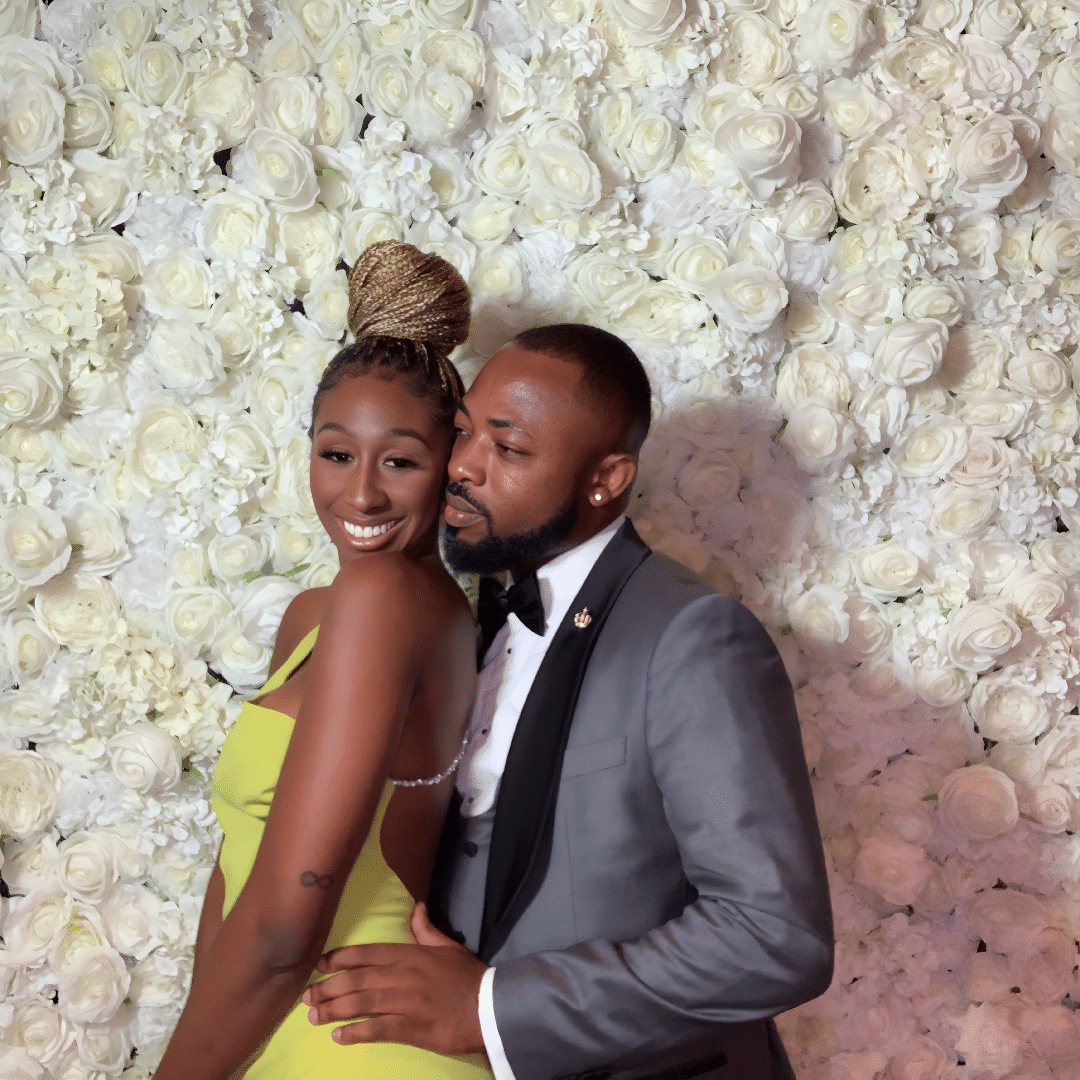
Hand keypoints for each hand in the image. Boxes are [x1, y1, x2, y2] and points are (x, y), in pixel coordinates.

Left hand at [302, 901, 488, 1056]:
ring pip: (360, 1003)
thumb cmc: (466, 977)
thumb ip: (426, 929)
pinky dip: (355, 1033)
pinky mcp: (409, 1028)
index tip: (319, 965)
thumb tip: (416, 907)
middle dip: (327, 988)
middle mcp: (401, 976)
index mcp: (408, 955)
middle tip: (307, 996)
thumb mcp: (447, 946)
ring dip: (333, 1010)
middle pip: (355, 980)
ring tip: (315, 1017)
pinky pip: (376, 1029)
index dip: (339, 959)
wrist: (488, 1007)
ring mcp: (404, 1002)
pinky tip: (339, 1037)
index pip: (366, 953)